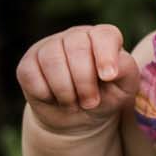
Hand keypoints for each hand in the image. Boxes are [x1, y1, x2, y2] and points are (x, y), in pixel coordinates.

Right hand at [16, 24, 140, 134]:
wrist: (78, 119)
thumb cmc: (105, 98)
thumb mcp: (124, 88)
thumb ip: (126, 71)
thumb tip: (111, 68)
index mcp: (102, 38)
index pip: (104, 35)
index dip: (106, 55)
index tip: (108, 77)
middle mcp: (75, 36)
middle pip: (77, 48)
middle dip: (85, 82)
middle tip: (90, 102)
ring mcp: (49, 47)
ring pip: (52, 60)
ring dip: (65, 90)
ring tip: (73, 103)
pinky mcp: (28, 64)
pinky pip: (32, 74)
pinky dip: (45, 93)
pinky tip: (53, 98)